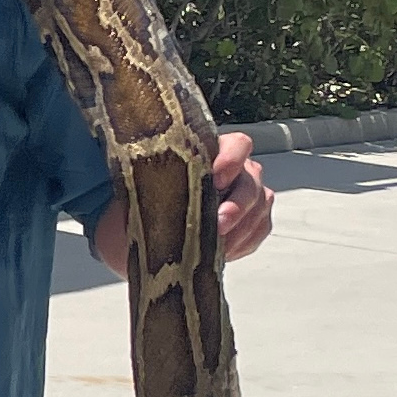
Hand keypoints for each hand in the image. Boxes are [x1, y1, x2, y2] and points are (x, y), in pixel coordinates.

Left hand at [89, 129, 276, 274]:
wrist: (139, 238)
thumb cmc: (139, 208)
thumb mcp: (136, 196)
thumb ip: (148, 190)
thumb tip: (149, 199)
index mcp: (208, 153)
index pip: (237, 145)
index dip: (232, 159)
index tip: (216, 179)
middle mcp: (233, 172)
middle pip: (251, 180)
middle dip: (237, 204)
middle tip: (218, 224)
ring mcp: (245, 197)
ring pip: (260, 205)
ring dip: (241, 227)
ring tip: (217, 245)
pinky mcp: (250, 223)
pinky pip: (260, 228)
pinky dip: (244, 241)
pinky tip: (223, 251)